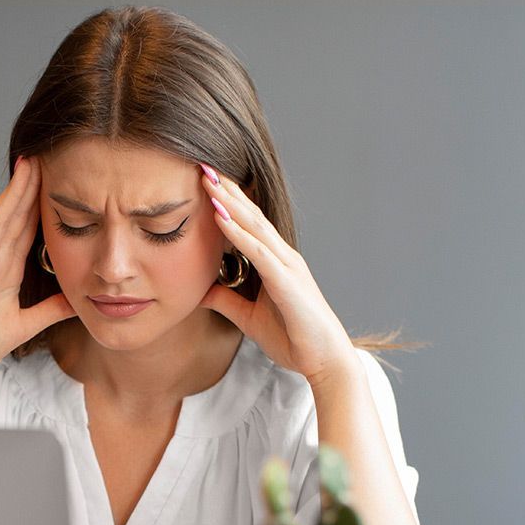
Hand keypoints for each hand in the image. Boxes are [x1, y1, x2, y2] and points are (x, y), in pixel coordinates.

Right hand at [0, 155, 76, 382]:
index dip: (43, 203)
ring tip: (23, 168)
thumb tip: (79, 299)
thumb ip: (49, 310)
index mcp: (6, 271)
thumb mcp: (24, 326)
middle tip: (44, 154)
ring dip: (11, 197)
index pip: (29, 230)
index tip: (58, 176)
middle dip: (29, 187)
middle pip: (15, 218)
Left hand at [196, 166, 358, 388]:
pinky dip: (238, 234)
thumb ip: (227, 300)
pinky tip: (220, 218)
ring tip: (208, 180)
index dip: (227, 202)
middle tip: (202, 165)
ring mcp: (287, 266)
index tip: (203, 181)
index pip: (247, 224)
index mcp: (275, 262)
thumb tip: (200, 291)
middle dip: (227, 190)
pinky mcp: (287, 282)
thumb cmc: (294, 338)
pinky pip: (259, 252)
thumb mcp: (248, 318)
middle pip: (250, 215)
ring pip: (254, 226)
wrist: (324, 360)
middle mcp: (282, 257)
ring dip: (229, 202)